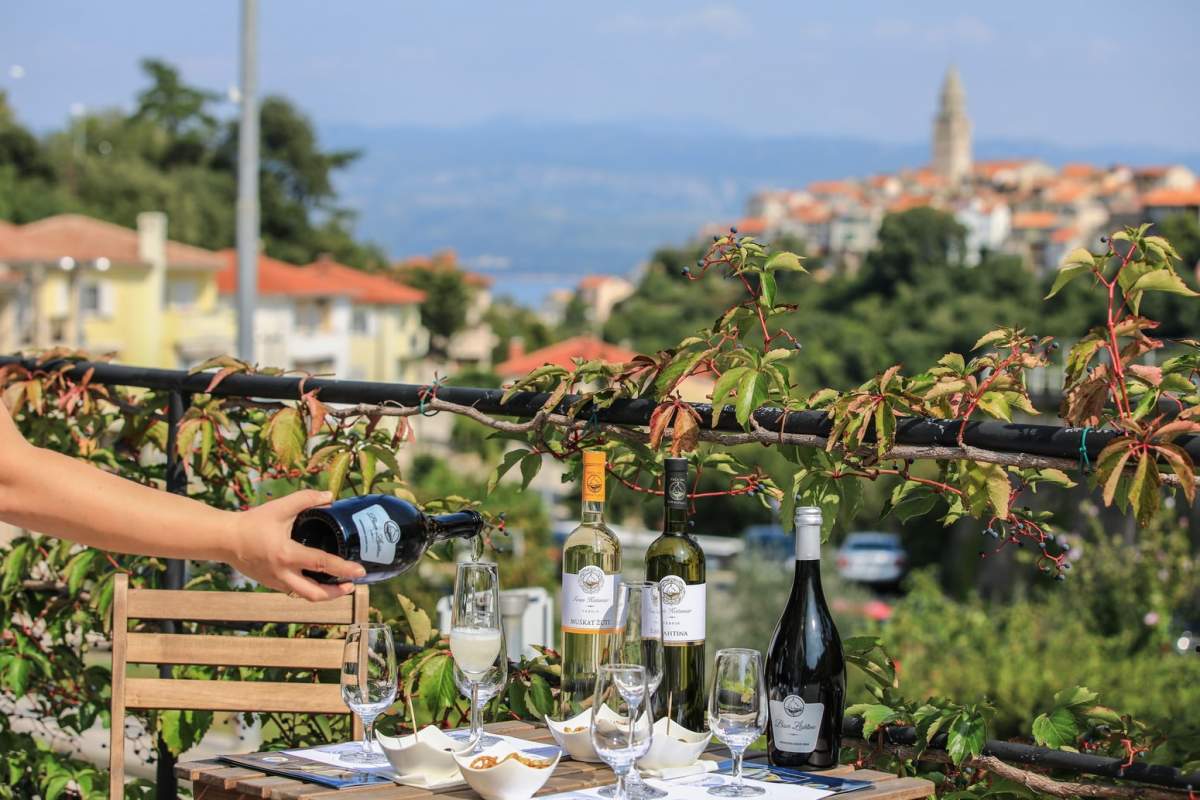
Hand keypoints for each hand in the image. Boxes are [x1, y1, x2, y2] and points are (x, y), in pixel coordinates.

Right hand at [227, 490, 365, 600]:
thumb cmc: (253, 523)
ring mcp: (276, 582)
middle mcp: (282, 573)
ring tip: (340, 586)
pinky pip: (295, 591)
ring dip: (325, 593)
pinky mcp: (272, 584)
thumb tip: (331, 497)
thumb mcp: (280, 507)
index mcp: (287, 554)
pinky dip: (310, 588)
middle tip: (352, 585)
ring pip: (305, 596)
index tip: (360, 571)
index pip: (322, 564)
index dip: (343, 569)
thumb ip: (306, 499)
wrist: (225, 540)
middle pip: (315, 594)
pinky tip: (319, 580)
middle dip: (337, 593)